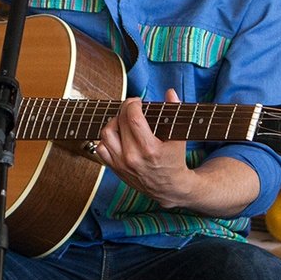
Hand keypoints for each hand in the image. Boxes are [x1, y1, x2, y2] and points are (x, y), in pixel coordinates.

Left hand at [94, 88, 192, 207]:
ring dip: (113, 122)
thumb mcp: (179, 138)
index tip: (138, 101)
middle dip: (125, 109)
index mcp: (150, 149)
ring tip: (123, 119)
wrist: (169, 187)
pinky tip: (117, 134)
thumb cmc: (175, 161)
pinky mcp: (115, 169)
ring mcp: (122, 164)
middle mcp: (132, 157)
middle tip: (131, 106)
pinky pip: (100, 148)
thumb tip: (170, 92)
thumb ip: (175, 111)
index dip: (133, 104)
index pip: (133, 118)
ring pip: (106, 134)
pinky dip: (106, 139)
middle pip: (119, 122)